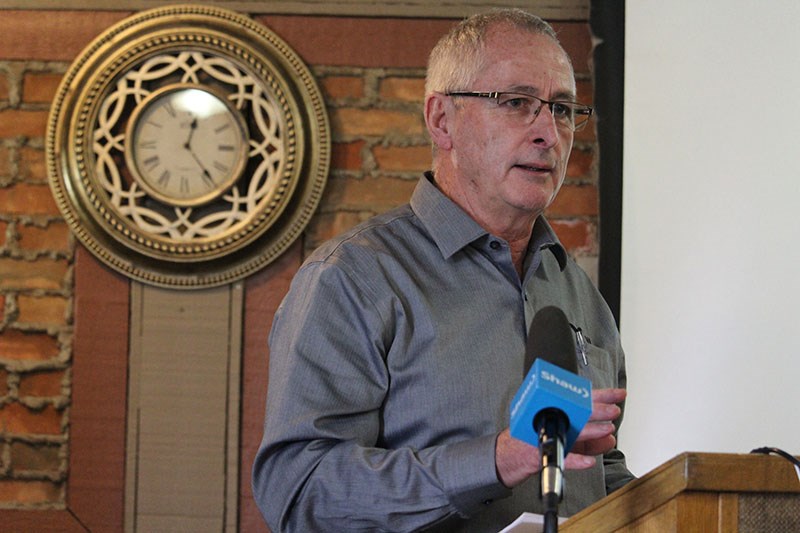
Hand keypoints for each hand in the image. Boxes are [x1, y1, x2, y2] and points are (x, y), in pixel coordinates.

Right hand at [495, 388, 625, 487]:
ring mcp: (539, 436)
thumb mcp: (560, 436)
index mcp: (551, 411)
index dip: (601, 396)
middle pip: (573, 412)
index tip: (617, 394)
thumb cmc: (531, 442)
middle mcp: (545, 420)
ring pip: (567, 431)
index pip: (579, 400)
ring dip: (589, 431)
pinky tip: (588, 461)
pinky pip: (557, 458)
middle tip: (613, 410)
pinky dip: (574, 460)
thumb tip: (609, 437)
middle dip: (596, 410)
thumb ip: (585, 439)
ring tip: (605, 430)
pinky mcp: (535, 455)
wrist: (504, 457)